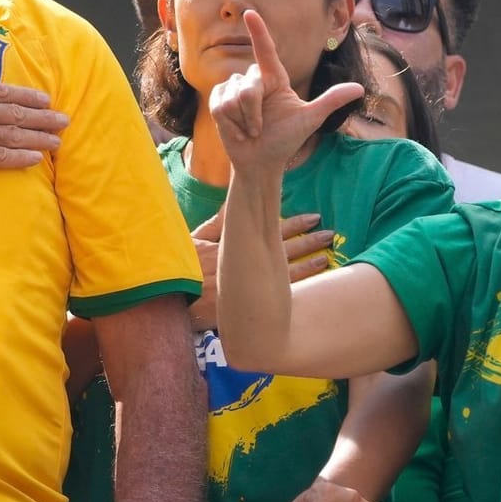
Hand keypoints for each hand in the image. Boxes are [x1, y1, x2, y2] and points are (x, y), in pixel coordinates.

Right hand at [0, 41, 68, 182]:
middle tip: (63, 120)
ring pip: (12, 135)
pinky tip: (36, 160)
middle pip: (13, 114)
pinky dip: (19, 158)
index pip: (0, 93)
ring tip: (58, 141)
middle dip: (41, 118)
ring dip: (38, 138)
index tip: (44, 99)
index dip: (25, 96)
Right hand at [187, 209, 333, 330]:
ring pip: (288, 270)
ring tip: (329, 253)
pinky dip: (300, 283)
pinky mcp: (251, 301)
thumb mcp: (196, 240)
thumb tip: (236, 200)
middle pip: (285, 248)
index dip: (294, 223)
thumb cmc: (180, 267)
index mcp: (237, 243)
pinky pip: (283, 292)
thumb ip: (218, 222)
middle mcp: (247, 261)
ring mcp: (251, 283)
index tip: (314, 217)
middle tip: (331, 233)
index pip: (271, 228)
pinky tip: (314, 277)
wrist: (169, 299)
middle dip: (309, 240)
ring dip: (310, 261)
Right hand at [207, 12, 362, 176]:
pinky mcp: (218, 102)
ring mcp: (233, 90)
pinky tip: (237, 131)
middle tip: (260, 128)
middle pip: (249, 83)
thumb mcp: (310, 119)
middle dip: (254, 109)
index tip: (250, 13)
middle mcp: (254, 81)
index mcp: (275, 79)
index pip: (265, 51)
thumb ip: (331, 100)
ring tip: (250, 130)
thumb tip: (359, 88)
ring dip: (244, 118)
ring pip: (235, 95)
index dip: (258, 31)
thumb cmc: (285, 140)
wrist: (260, 162)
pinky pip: (221, 104)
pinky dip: (231, 122)